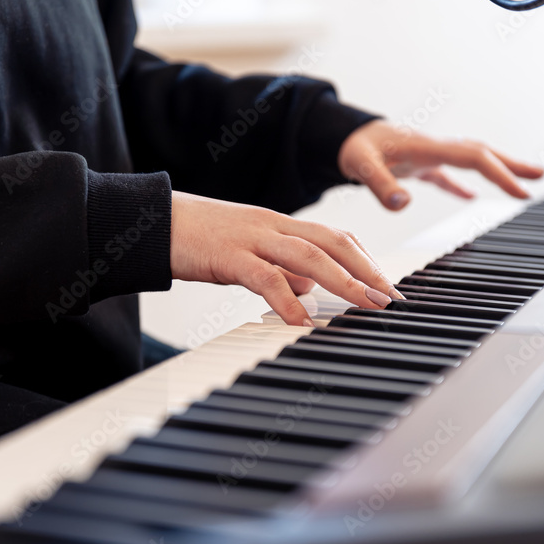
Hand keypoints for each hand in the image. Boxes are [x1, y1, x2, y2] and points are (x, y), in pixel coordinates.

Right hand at [170, 191, 401, 325]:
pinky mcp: (228, 256)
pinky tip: (302, 321)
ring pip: (310, 255)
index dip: (366, 260)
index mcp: (280, 224)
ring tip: (366, 304)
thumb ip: (281, 267)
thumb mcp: (248, 252)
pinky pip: (266, 278)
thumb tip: (310, 288)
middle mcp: (273, 226)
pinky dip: (288, 301)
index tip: (387, 285)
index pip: (335, 237)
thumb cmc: (199, 239)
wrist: (153, 222)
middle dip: (367, 270)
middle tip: (390, 297)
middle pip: (333, 242)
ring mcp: (252, 238)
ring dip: (344, 281)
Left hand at [337, 120, 543, 209]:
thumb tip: (402, 203)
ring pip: (471, 159)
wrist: (338, 134)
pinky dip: (463, 184)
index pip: (473, 157)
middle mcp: (433, 147)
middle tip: (541, 177)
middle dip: (512, 165)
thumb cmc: (350, 147)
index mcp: (427, 146)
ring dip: (498, 169)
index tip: (521, 191)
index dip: (500, 173)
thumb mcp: (361, 165)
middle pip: (482, 153)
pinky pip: (449, 173)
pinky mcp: (418, 163)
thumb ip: (380, 184)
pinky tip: (472, 199)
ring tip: (524, 182)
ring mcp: (428, 154)